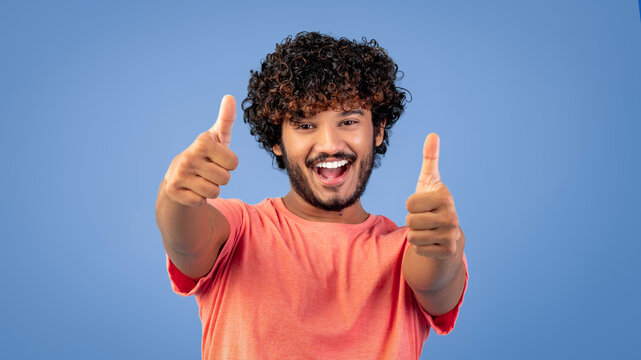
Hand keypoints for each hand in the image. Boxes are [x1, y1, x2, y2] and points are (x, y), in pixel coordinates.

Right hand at [163, 95, 238, 206]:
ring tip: (202, 180)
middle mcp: (188, 157)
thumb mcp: (217, 138)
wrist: (178, 175)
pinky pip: (201, 201)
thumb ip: (226, 119)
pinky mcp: (174, 192)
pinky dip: (200, 199)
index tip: (218, 160)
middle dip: (222, 178)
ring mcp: (179, 175)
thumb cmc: (206, 155)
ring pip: (214, 192)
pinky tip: (192, 189)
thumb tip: (229, 96)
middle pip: (225, 178)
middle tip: (210, 172)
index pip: (234, 163)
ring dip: (212, 190)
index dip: (230, 164)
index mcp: (202, 142)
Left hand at [405, 133, 462, 258]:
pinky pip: (418, 249)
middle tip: (425, 219)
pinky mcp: (447, 251)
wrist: (446, 231)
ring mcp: (451, 235)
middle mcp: (452, 216)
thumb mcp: (429, 181)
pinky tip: (432, 241)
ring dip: (415, 234)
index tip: (423, 204)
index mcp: (445, 197)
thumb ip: (430, 158)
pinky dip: (421, 246)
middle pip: (410, 220)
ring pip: (412, 236)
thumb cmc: (432, 203)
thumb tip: (433, 134)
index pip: (409, 203)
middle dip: (412, 220)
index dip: (411, 205)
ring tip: (427, 229)